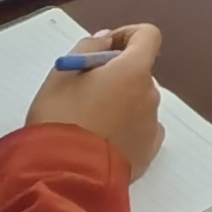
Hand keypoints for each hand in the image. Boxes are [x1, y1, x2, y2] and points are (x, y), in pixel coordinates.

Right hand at [23, 24, 165, 180]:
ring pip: (137, 102)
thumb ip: (88, 48)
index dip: (127, 35)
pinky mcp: (147, 153)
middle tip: (83, 89)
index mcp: (134, 70)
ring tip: (86, 120)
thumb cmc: (61, 119)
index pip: (148, 36)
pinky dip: (125, 128)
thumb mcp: (62, 74)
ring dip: (119, 102)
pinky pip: (140, 129)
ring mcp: (151, 126)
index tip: (103, 50)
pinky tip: (100, 139)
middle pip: (139, 72)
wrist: (65, 175)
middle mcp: (150, 95)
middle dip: (116, 74)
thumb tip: (106, 41)